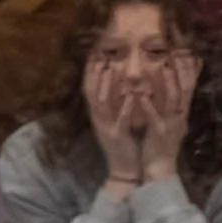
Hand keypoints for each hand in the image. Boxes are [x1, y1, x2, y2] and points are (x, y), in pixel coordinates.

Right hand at [85, 56, 145, 184]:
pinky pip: (121, 119)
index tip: (93, 54)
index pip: (90, 90)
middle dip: (94, 74)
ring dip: (106, 85)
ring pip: (102, 104)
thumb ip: (114, 105)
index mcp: (98, 115)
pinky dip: (125, 106)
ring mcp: (106, 128)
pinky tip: (131, 94)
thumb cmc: (123, 143)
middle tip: (98, 54)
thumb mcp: (115, 121)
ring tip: (110, 68)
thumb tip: (115, 84)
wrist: (122, 168)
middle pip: (91, 93)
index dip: (90, 72)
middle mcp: (99, 120)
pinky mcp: (118, 136)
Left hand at [141, 48, 197, 182]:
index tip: (183, 50)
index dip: (188, 67)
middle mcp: (179, 115)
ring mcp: (170, 124)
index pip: (188, 85)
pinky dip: (149, 106)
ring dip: (168, 82)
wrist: (159, 169)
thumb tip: (172, 88)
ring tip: (162, 66)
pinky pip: (155, 117)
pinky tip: (142, 96)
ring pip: (173, 99)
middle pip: (185, 87)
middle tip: (177, 50)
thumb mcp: (168, 122)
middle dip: (182, 68)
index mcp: (181, 112)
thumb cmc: (160, 145)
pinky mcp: (158, 134)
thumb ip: (171, 106)